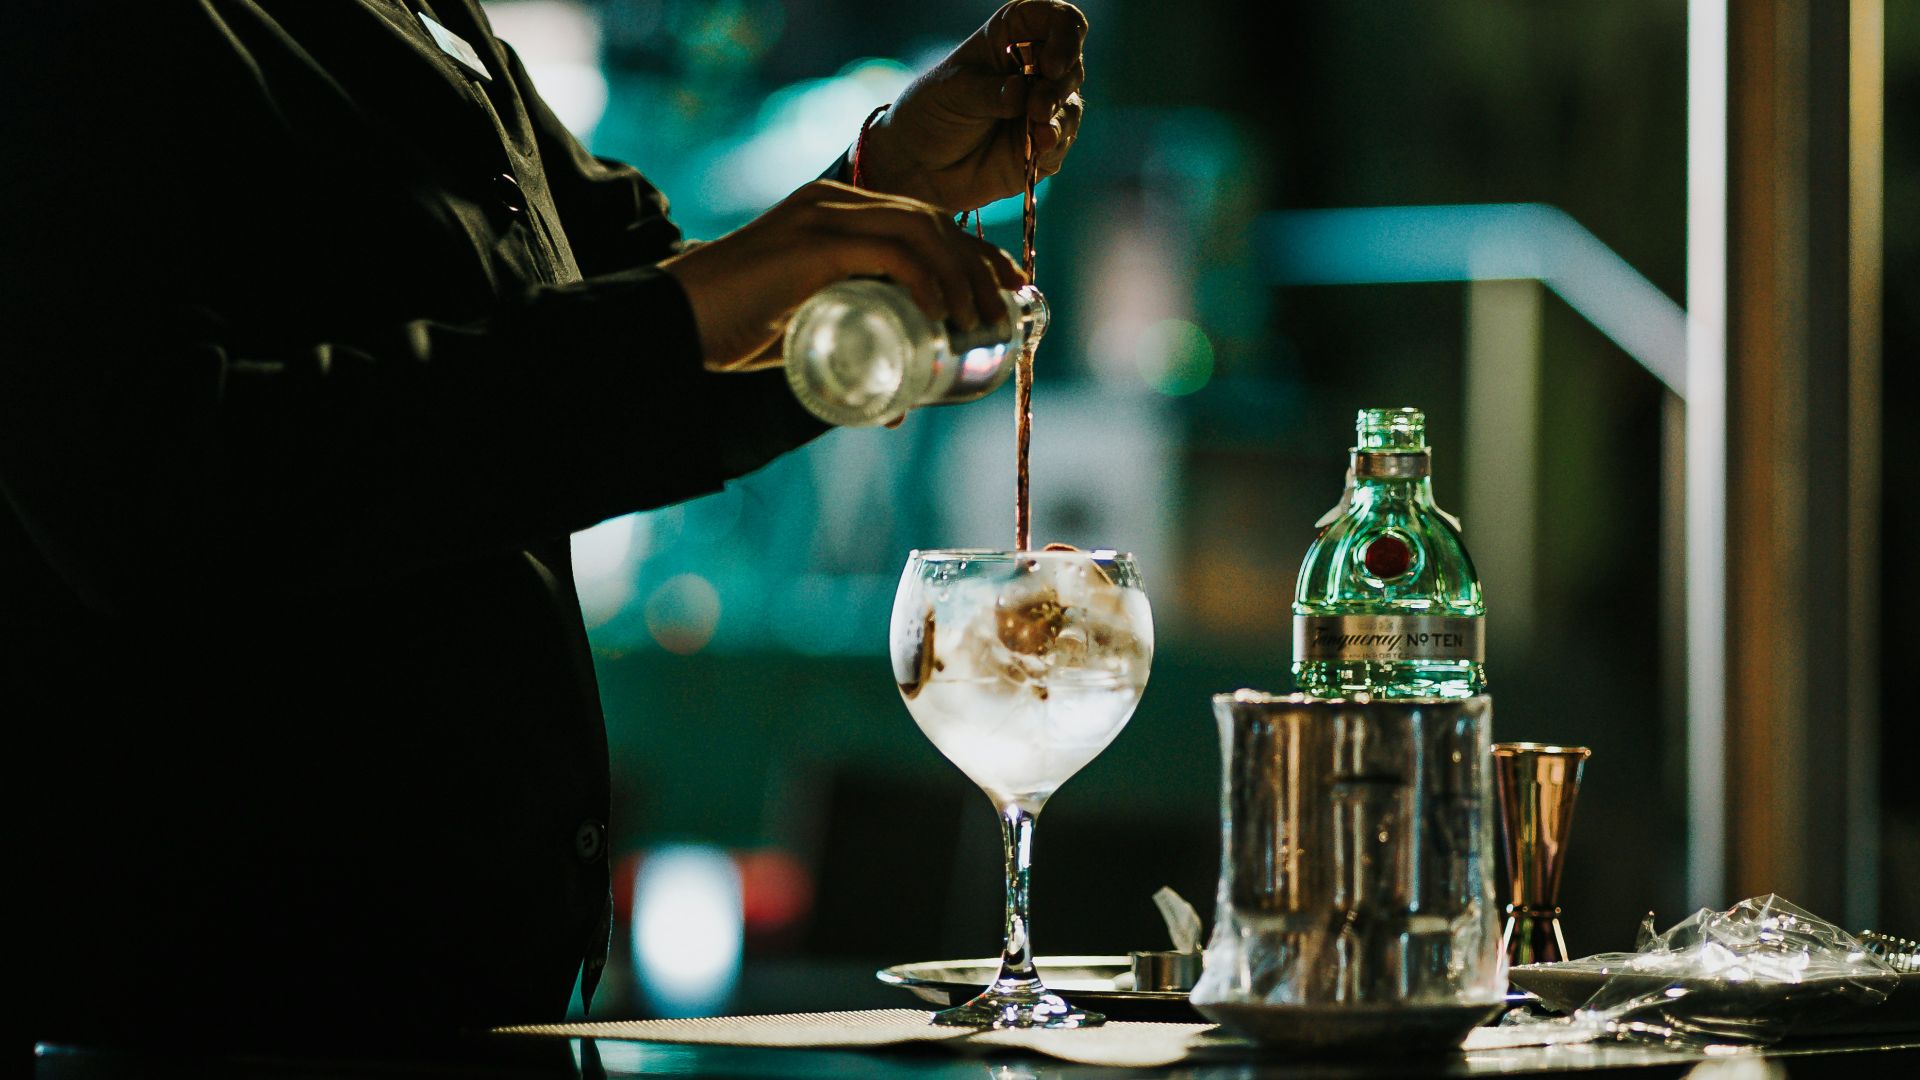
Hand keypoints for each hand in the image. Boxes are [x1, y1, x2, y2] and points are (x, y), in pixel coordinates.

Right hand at [660, 180, 1025, 371]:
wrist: (668, 324)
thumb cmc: (729, 332)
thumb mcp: (805, 333)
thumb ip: (846, 355)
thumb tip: (895, 408)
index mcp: (834, 212)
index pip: (925, 220)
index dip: (975, 254)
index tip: (1007, 292)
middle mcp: (833, 201)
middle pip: (933, 221)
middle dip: (981, 265)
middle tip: (1004, 316)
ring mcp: (823, 216)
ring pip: (922, 230)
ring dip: (962, 276)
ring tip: (978, 324)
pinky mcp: (812, 241)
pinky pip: (890, 249)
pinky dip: (926, 278)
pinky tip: (942, 312)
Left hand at [857, 0, 1087, 212]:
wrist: (920, 162)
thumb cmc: (933, 111)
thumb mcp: (954, 91)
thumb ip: (989, 92)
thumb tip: (1022, 92)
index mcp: (1014, 36)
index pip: (1059, 20)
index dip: (1065, 36)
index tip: (1050, 64)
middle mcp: (1035, 68)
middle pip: (1071, 64)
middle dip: (1058, 85)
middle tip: (1036, 106)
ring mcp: (1043, 107)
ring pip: (1071, 103)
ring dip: (1058, 114)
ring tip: (1037, 128)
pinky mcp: (1044, 144)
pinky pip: (1063, 140)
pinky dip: (1055, 141)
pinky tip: (1041, 145)